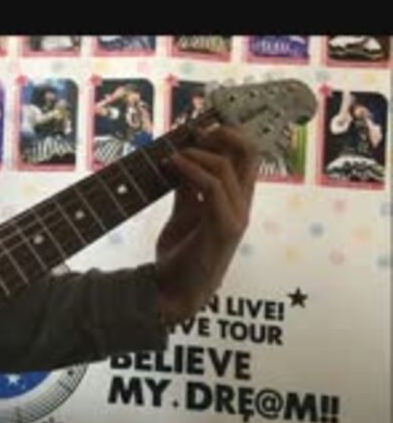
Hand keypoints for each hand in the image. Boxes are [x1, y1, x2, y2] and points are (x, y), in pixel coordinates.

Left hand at [155, 125, 259, 324]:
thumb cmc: (179, 258)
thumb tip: (181, 160)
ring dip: (198, 153)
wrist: (173, 294)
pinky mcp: (224, 228)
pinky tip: (173, 166)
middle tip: (194, 133)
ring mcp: (236, 217)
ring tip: (173, 156)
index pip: (246, 157)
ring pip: (230, 166)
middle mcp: (242, 206)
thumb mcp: (182, 215)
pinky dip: (192, 169)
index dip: (228, 135)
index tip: (198, 128)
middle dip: (223, 133)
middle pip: (250, 153)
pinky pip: (214, 186)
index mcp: (235, 202)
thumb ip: (187, 190)